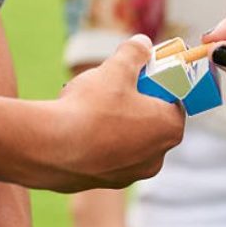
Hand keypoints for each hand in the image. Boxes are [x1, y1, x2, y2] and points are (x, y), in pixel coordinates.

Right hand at [39, 35, 185, 191]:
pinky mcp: (108, 183)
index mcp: (170, 128)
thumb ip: (133, 53)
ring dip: (117, 124)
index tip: (142, 76)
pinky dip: (99, 142)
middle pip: (152, 121)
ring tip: (91, 108)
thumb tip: (142, 44)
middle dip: (136, 104)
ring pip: (130, 140)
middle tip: (114, 88)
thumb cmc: (91, 109)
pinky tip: (80, 129)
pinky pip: (108, 155)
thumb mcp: (116, 70)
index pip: (174, 101)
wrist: (51, 149)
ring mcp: (133, 173)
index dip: (158, 85)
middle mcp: (157, 157)